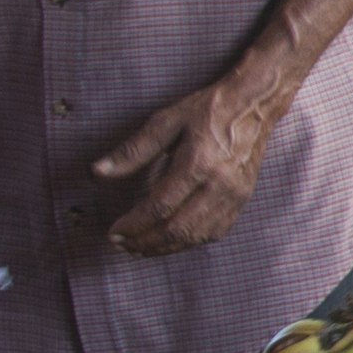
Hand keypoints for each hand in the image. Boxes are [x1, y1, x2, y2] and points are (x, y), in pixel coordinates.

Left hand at [88, 64, 291, 256]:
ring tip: (141, 248)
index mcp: (198, 163)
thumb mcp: (165, 122)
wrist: (254, 104)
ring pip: (196, 236)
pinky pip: (215, 233)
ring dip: (165, 248)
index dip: (133, 225)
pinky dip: (190, 242)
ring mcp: (234, 195)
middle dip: (145, 242)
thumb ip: (132, 151)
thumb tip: (98, 171)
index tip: (113, 232)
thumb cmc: (209, 109)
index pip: (160, 207)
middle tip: (122, 245)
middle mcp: (219, 184)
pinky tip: (172, 240)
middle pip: (177, 229)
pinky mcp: (242, 200)